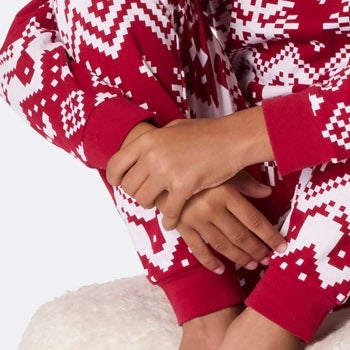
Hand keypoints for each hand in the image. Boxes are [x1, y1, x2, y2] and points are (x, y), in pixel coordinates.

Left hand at [106, 115, 265, 224]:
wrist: (234, 139)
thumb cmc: (208, 133)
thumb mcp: (174, 129)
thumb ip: (155, 141)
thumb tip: (142, 150)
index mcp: (148, 140)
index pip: (116, 165)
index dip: (116, 178)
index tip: (121, 184)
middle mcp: (152, 156)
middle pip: (129, 186)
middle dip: (138, 193)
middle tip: (150, 195)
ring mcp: (167, 171)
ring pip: (145, 200)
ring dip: (153, 205)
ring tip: (162, 203)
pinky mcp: (184, 187)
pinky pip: (168, 211)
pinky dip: (169, 219)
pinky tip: (173, 221)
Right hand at [171, 176, 286, 273]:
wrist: (164, 170)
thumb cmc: (200, 169)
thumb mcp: (225, 171)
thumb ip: (247, 184)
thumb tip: (269, 192)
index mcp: (226, 193)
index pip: (254, 220)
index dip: (270, 236)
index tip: (282, 246)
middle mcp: (211, 208)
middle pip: (240, 235)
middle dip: (257, 250)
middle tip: (269, 260)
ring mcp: (195, 219)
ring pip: (222, 245)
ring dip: (239, 257)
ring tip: (253, 265)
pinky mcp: (182, 227)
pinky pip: (198, 249)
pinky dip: (210, 262)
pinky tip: (221, 270)